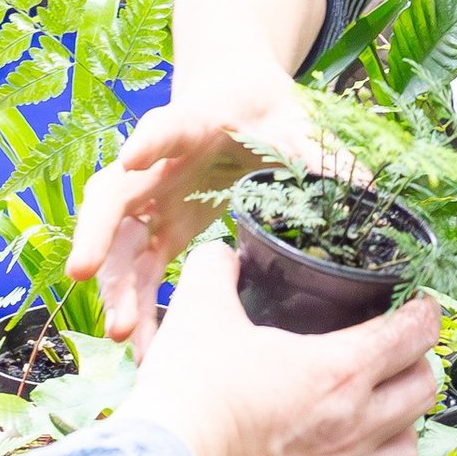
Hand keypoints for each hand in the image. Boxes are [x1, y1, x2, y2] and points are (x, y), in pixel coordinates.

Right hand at [69, 73, 347, 343]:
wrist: (239, 102)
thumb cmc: (267, 111)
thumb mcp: (296, 125)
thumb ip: (322, 155)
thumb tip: (372, 193)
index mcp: (193, 123)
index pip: (168, 126)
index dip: (152, 139)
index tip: (134, 155)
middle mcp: (155, 163)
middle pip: (113, 194)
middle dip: (99, 233)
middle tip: (84, 272)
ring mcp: (150, 200)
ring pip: (120, 245)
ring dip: (118, 288)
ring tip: (125, 335)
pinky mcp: (157, 230)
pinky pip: (137, 275)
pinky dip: (140, 309)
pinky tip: (147, 353)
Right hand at [124, 240, 440, 455]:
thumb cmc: (190, 393)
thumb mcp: (200, 311)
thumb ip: (217, 269)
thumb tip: (223, 254)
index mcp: (341, 370)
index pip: (415, 334)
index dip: (423, 311)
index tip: (416, 302)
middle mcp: (357, 424)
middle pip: (424, 388)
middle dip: (416, 362)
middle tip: (394, 347)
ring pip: (410, 442)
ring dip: (403, 418)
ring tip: (379, 401)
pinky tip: (347, 448)